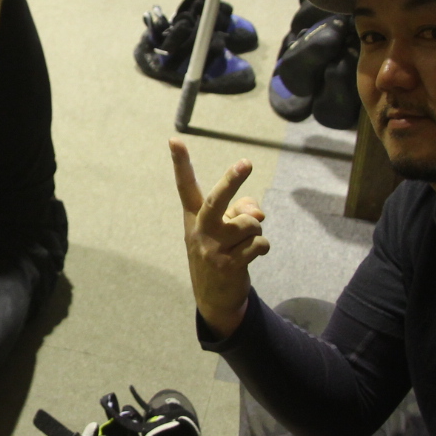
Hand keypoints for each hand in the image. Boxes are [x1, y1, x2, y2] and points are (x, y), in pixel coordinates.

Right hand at [169, 138, 268, 338]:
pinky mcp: (228, 265)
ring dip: (255, 231)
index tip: (174, 139)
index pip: (185, 186)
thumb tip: (258, 212)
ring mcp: (212, 249)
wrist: (214, 296)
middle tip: (246, 163)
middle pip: (217, 200)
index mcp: (195, 217)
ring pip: (251, 223)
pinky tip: (251, 256)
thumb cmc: (221, 251)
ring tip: (244, 243)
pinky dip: (261, 247)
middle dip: (232, 181)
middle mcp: (200, 230)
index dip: (180, 163)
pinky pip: (259, 243)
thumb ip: (242, 209)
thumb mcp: (225, 228)